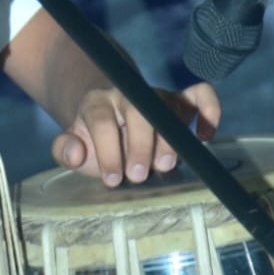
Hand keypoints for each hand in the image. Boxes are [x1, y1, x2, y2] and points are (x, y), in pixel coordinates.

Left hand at [51, 81, 220, 187]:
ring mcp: (154, 96)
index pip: (101, 120)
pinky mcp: (179, 101)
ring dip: (170, 136)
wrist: (108, 116)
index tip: (112, 179)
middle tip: (138, 176)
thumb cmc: (92, 140)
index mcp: (96, 103)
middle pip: (137, 110)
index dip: (107, 151)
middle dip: (139, 145)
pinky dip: (208, 109)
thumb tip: (75, 152)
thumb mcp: (72, 146)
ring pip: (167, 105)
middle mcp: (127, 94)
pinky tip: (204, 136)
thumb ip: (65, 150)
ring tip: (165, 164)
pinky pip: (199, 95)